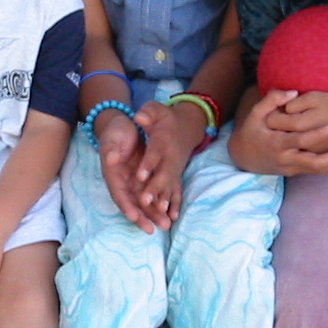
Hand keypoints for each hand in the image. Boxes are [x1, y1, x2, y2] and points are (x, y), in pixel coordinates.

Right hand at [94, 109, 157, 233]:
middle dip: (143, 218)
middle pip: (133, 204)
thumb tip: (111, 158)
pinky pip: (153, 195)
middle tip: (153, 230)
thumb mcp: (112, 138)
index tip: (134, 217)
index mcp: (113, 176)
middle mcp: (124, 183)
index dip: (126, 206)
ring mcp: (135, 183)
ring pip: (145, 203)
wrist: (124, 126)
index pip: (119, 195)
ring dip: (154, 214)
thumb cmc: (115, 132)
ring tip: (166, 225)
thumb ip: (110, 149)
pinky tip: (171, 214)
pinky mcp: (145, 179)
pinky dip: (161, 204)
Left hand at [130, 100, 203, 231]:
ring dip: (165, 200)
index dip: (148, 163)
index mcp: (163, 141)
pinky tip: (172, 217)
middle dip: (155, 188)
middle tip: (145, 200)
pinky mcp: (177, 175)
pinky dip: (175, 203)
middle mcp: (171, 157)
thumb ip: (149, 112)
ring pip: (170, 186)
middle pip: (163, 174)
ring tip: (160, 215)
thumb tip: (139, 116)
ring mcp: (175, 168)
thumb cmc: (167, 118)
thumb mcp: (157, 110)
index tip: (140, 175)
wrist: (188, 126)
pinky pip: (176, 191)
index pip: (154, 153)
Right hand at [228, 89, 327, 176]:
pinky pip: (315, 171)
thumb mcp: (255, 113)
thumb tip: (293, 93)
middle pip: (313, 163)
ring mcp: (290, 168)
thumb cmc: (251, 131)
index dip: (317, 135)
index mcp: (276, 143)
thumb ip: (272, 100)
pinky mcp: (294, 172)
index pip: (300, 140)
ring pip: (317, 170)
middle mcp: (285, 159)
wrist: (242, 157)